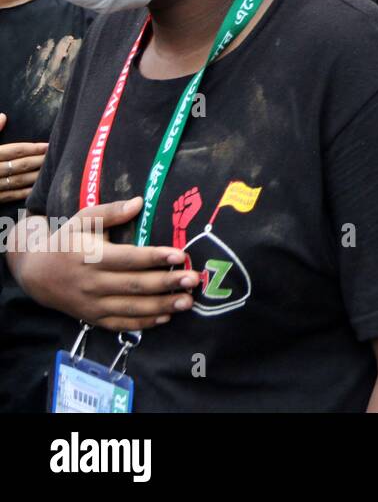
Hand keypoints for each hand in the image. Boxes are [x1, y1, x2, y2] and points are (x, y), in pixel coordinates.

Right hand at [0, 113, 46, 204]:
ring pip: (17, 182)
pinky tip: (36, 188)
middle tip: (57, 156)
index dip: (33, 148)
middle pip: (19, 166)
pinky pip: (9, 196)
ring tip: (52, 170)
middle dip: (39, 161)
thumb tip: (4, 117)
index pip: (14, 150)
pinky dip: (24, 192)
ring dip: (36, 176)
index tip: (49, 144)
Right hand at [18, 197, 197, 331]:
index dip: (154, 257)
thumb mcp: (82, 220)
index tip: (180, 255)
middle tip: (193, 280)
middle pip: (134, 285)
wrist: (35, 274)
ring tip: (188, 302)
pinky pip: (120, 324)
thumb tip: (139, 202)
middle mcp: (92, 283)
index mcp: (90, 256)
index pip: (127, 258)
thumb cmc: (66, 241)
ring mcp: (92, 304)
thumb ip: (110, 211)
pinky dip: (143, 323)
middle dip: (166, 283)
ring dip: (161, 306)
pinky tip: (166, 317)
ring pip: (130, 308)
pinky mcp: (93, 318)